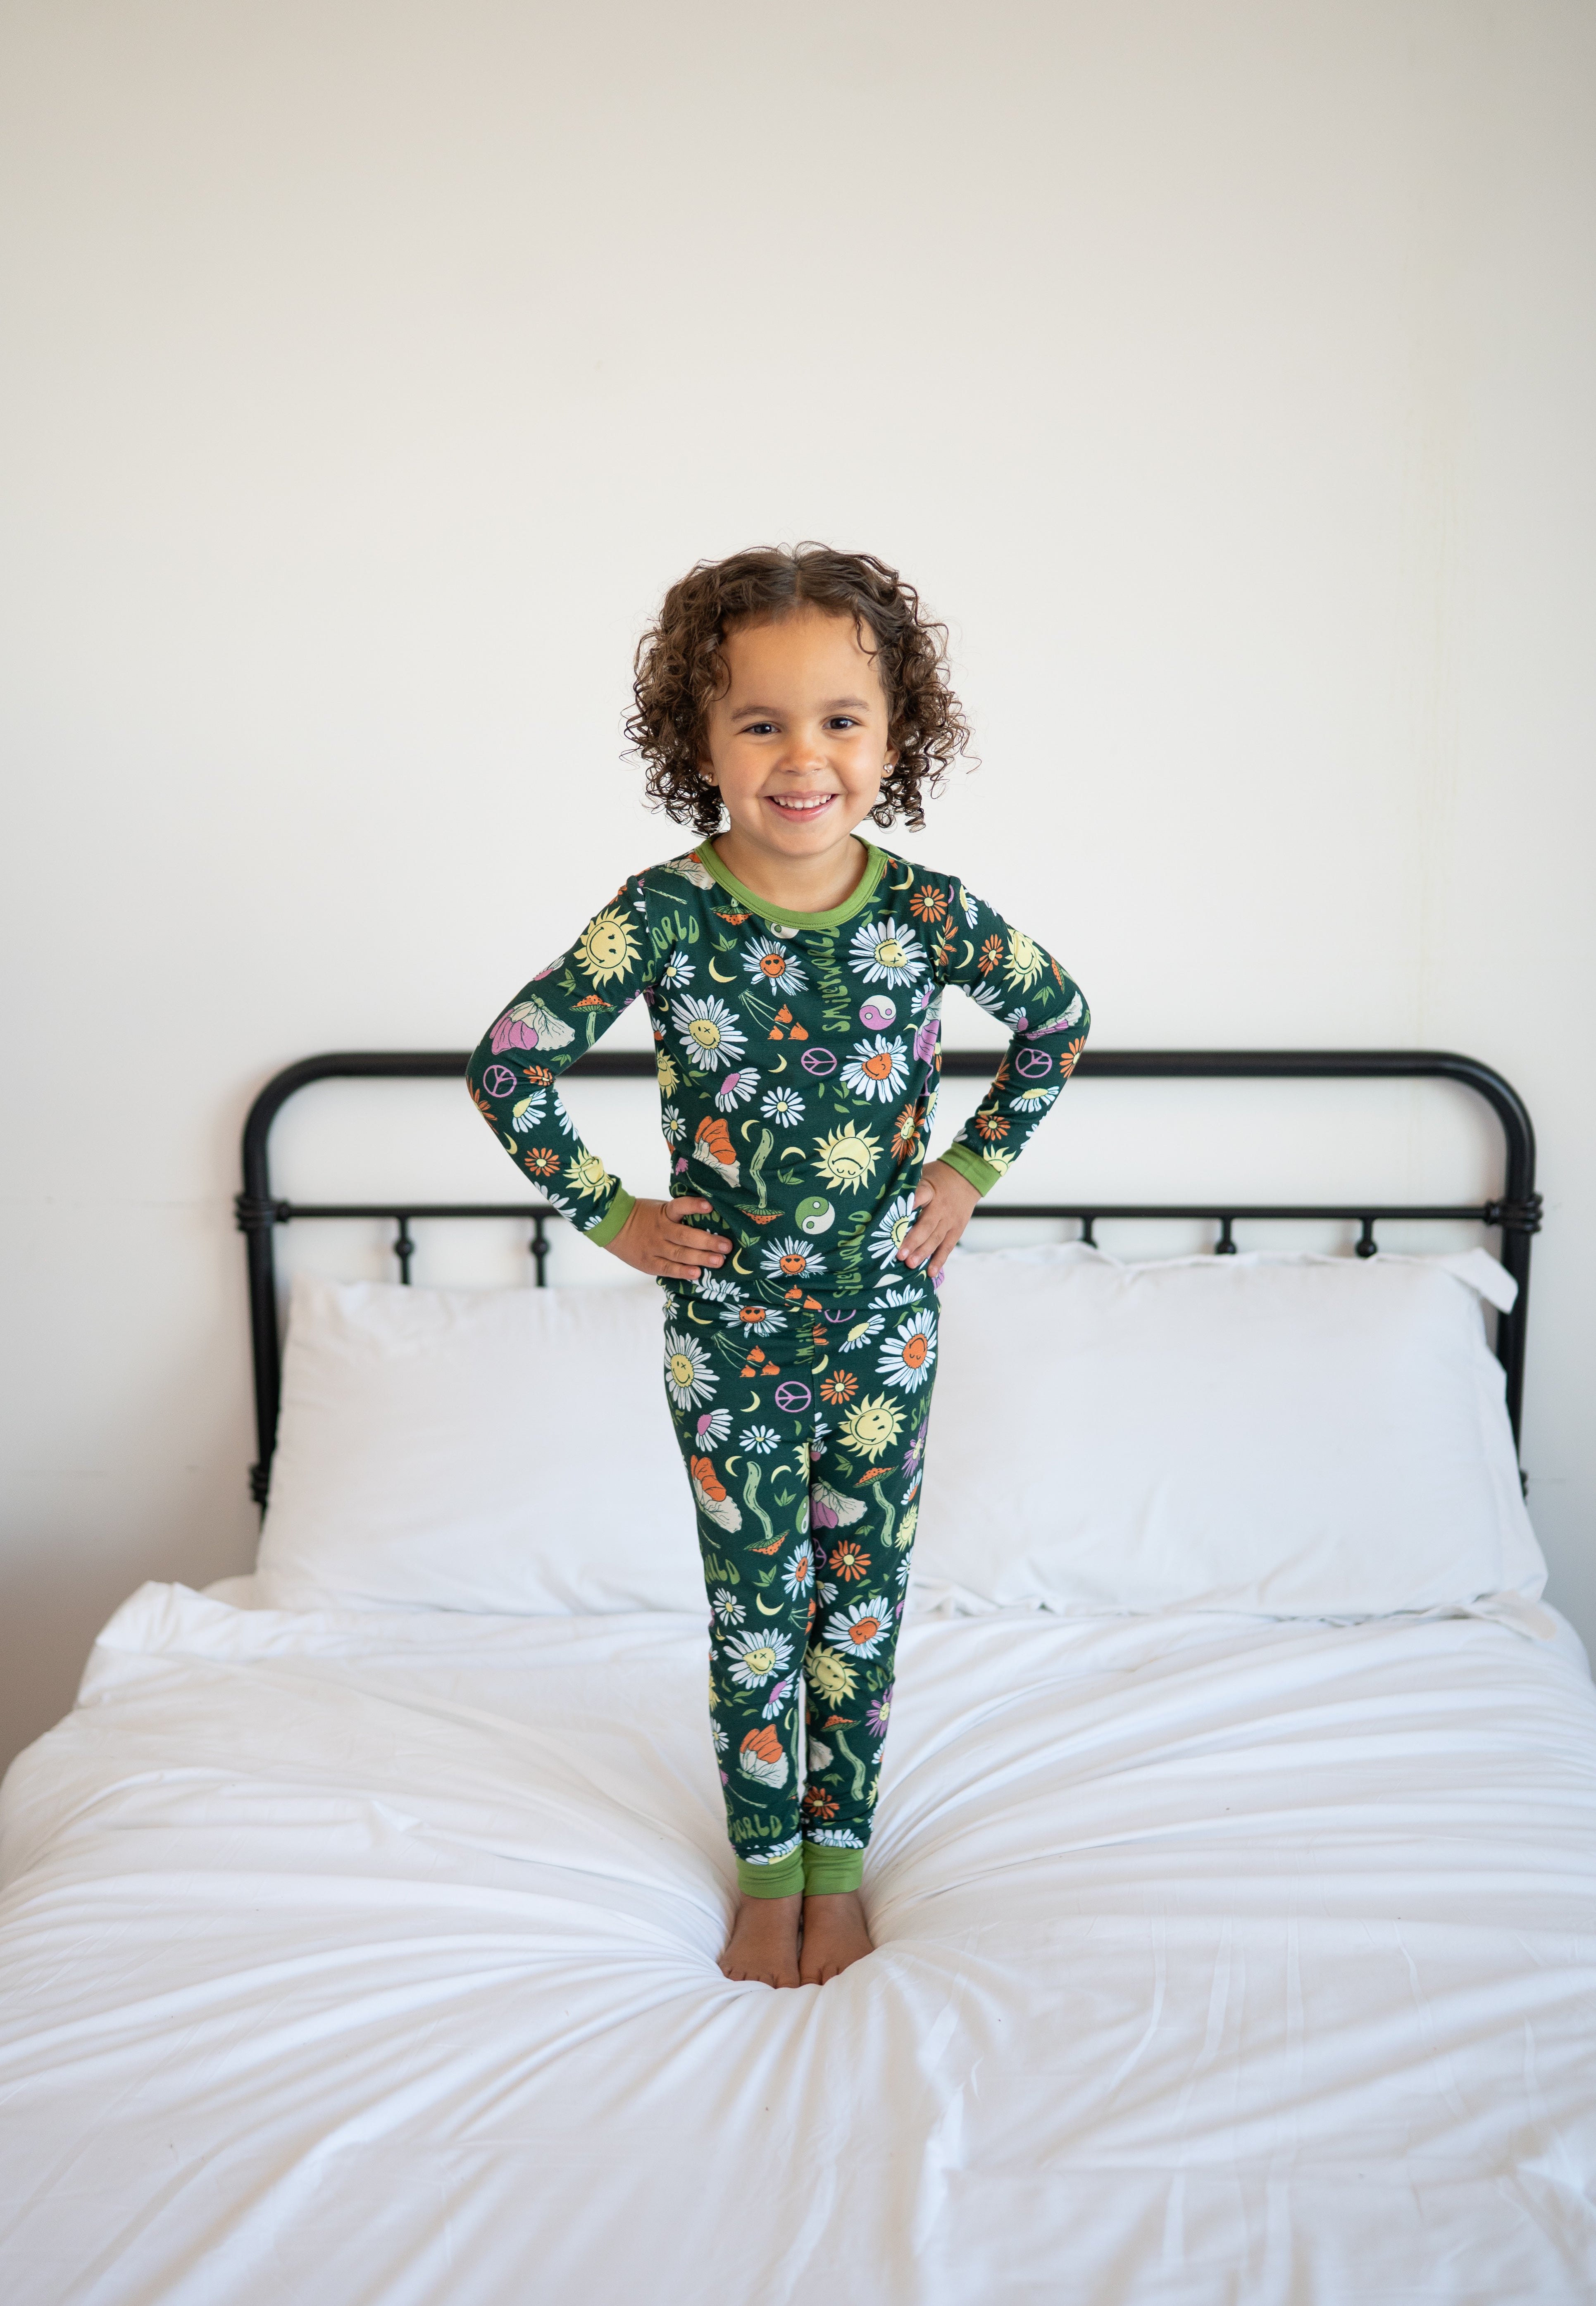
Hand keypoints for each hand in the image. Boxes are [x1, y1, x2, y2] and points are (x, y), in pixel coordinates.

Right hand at [605, 1196, 730, 1282]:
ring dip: (700, 1258)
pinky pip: (668, 1268)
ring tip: (719, 1261)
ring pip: (679, 1254)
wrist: (613, 1227)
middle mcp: (660, 1230)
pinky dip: (682, 1272)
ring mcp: (654, 1248)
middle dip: (708, 1241)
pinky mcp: (649, 1263)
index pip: (680, 1206)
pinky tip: (696, 1273)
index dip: (694, 1206)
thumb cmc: (644, 1217)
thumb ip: (680, 1216)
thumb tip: (712, 1218)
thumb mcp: (660, 1209)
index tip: (710, 1205)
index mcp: (664, 1213)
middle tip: (727, 1246)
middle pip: (685, 1236)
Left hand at [898, 1159, 978, 1280]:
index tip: (897, 1215)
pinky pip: (947, 1247)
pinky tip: (931, 1272)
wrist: (967, 1177)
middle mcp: (940, 1206)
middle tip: (900, 1254)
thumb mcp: (922, 1173)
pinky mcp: (957, 1229)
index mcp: (929, 1189)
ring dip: (923, 1252)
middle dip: (912, 1240)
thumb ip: (907, 1185)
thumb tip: (880, 1195)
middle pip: (926, 1224)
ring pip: (936, 1238)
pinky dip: (939, 1260)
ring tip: (911, 1264)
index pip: (920, 1195)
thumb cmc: (937, 1177)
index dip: (910, 1205)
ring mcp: (950, 1220)